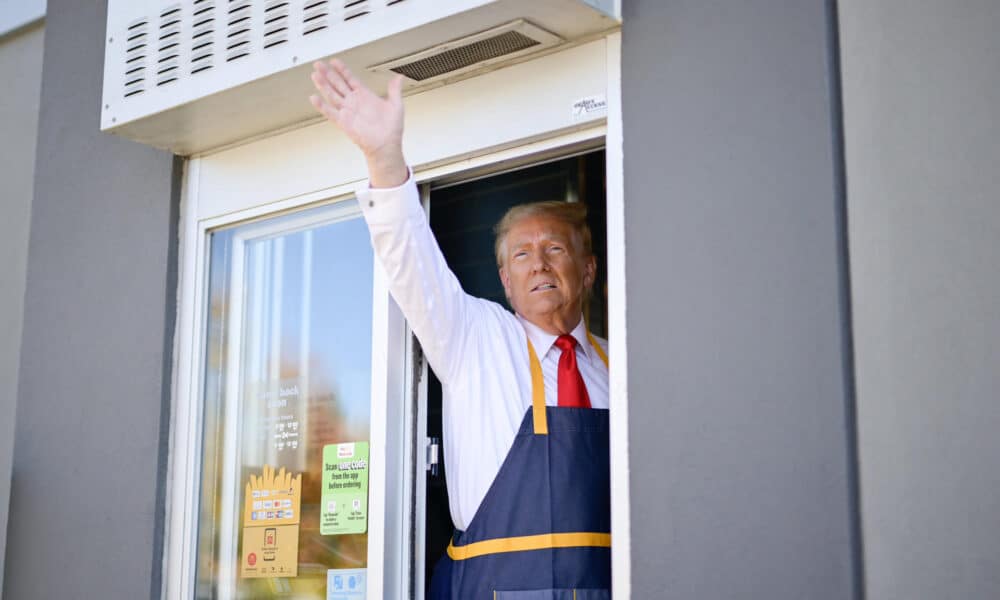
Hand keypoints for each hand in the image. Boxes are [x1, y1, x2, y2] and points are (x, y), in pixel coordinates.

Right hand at [310, 59, 407, 187]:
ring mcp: (347, 111)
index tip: (334, 62)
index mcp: (365, 96)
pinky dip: (322, 106)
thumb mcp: (396, 105)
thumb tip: (399, 78)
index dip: (342, 70)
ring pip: (332, 95)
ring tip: (315, 75)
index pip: (350, 79)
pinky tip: (314, 98)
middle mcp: (354, 102)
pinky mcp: (343, 122)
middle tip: (318, 64)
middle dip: (328, 73)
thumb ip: (394, 90)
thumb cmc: (391, 129)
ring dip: (323, 85)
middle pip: (337, 84)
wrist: (386, 146)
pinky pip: (330, 112)